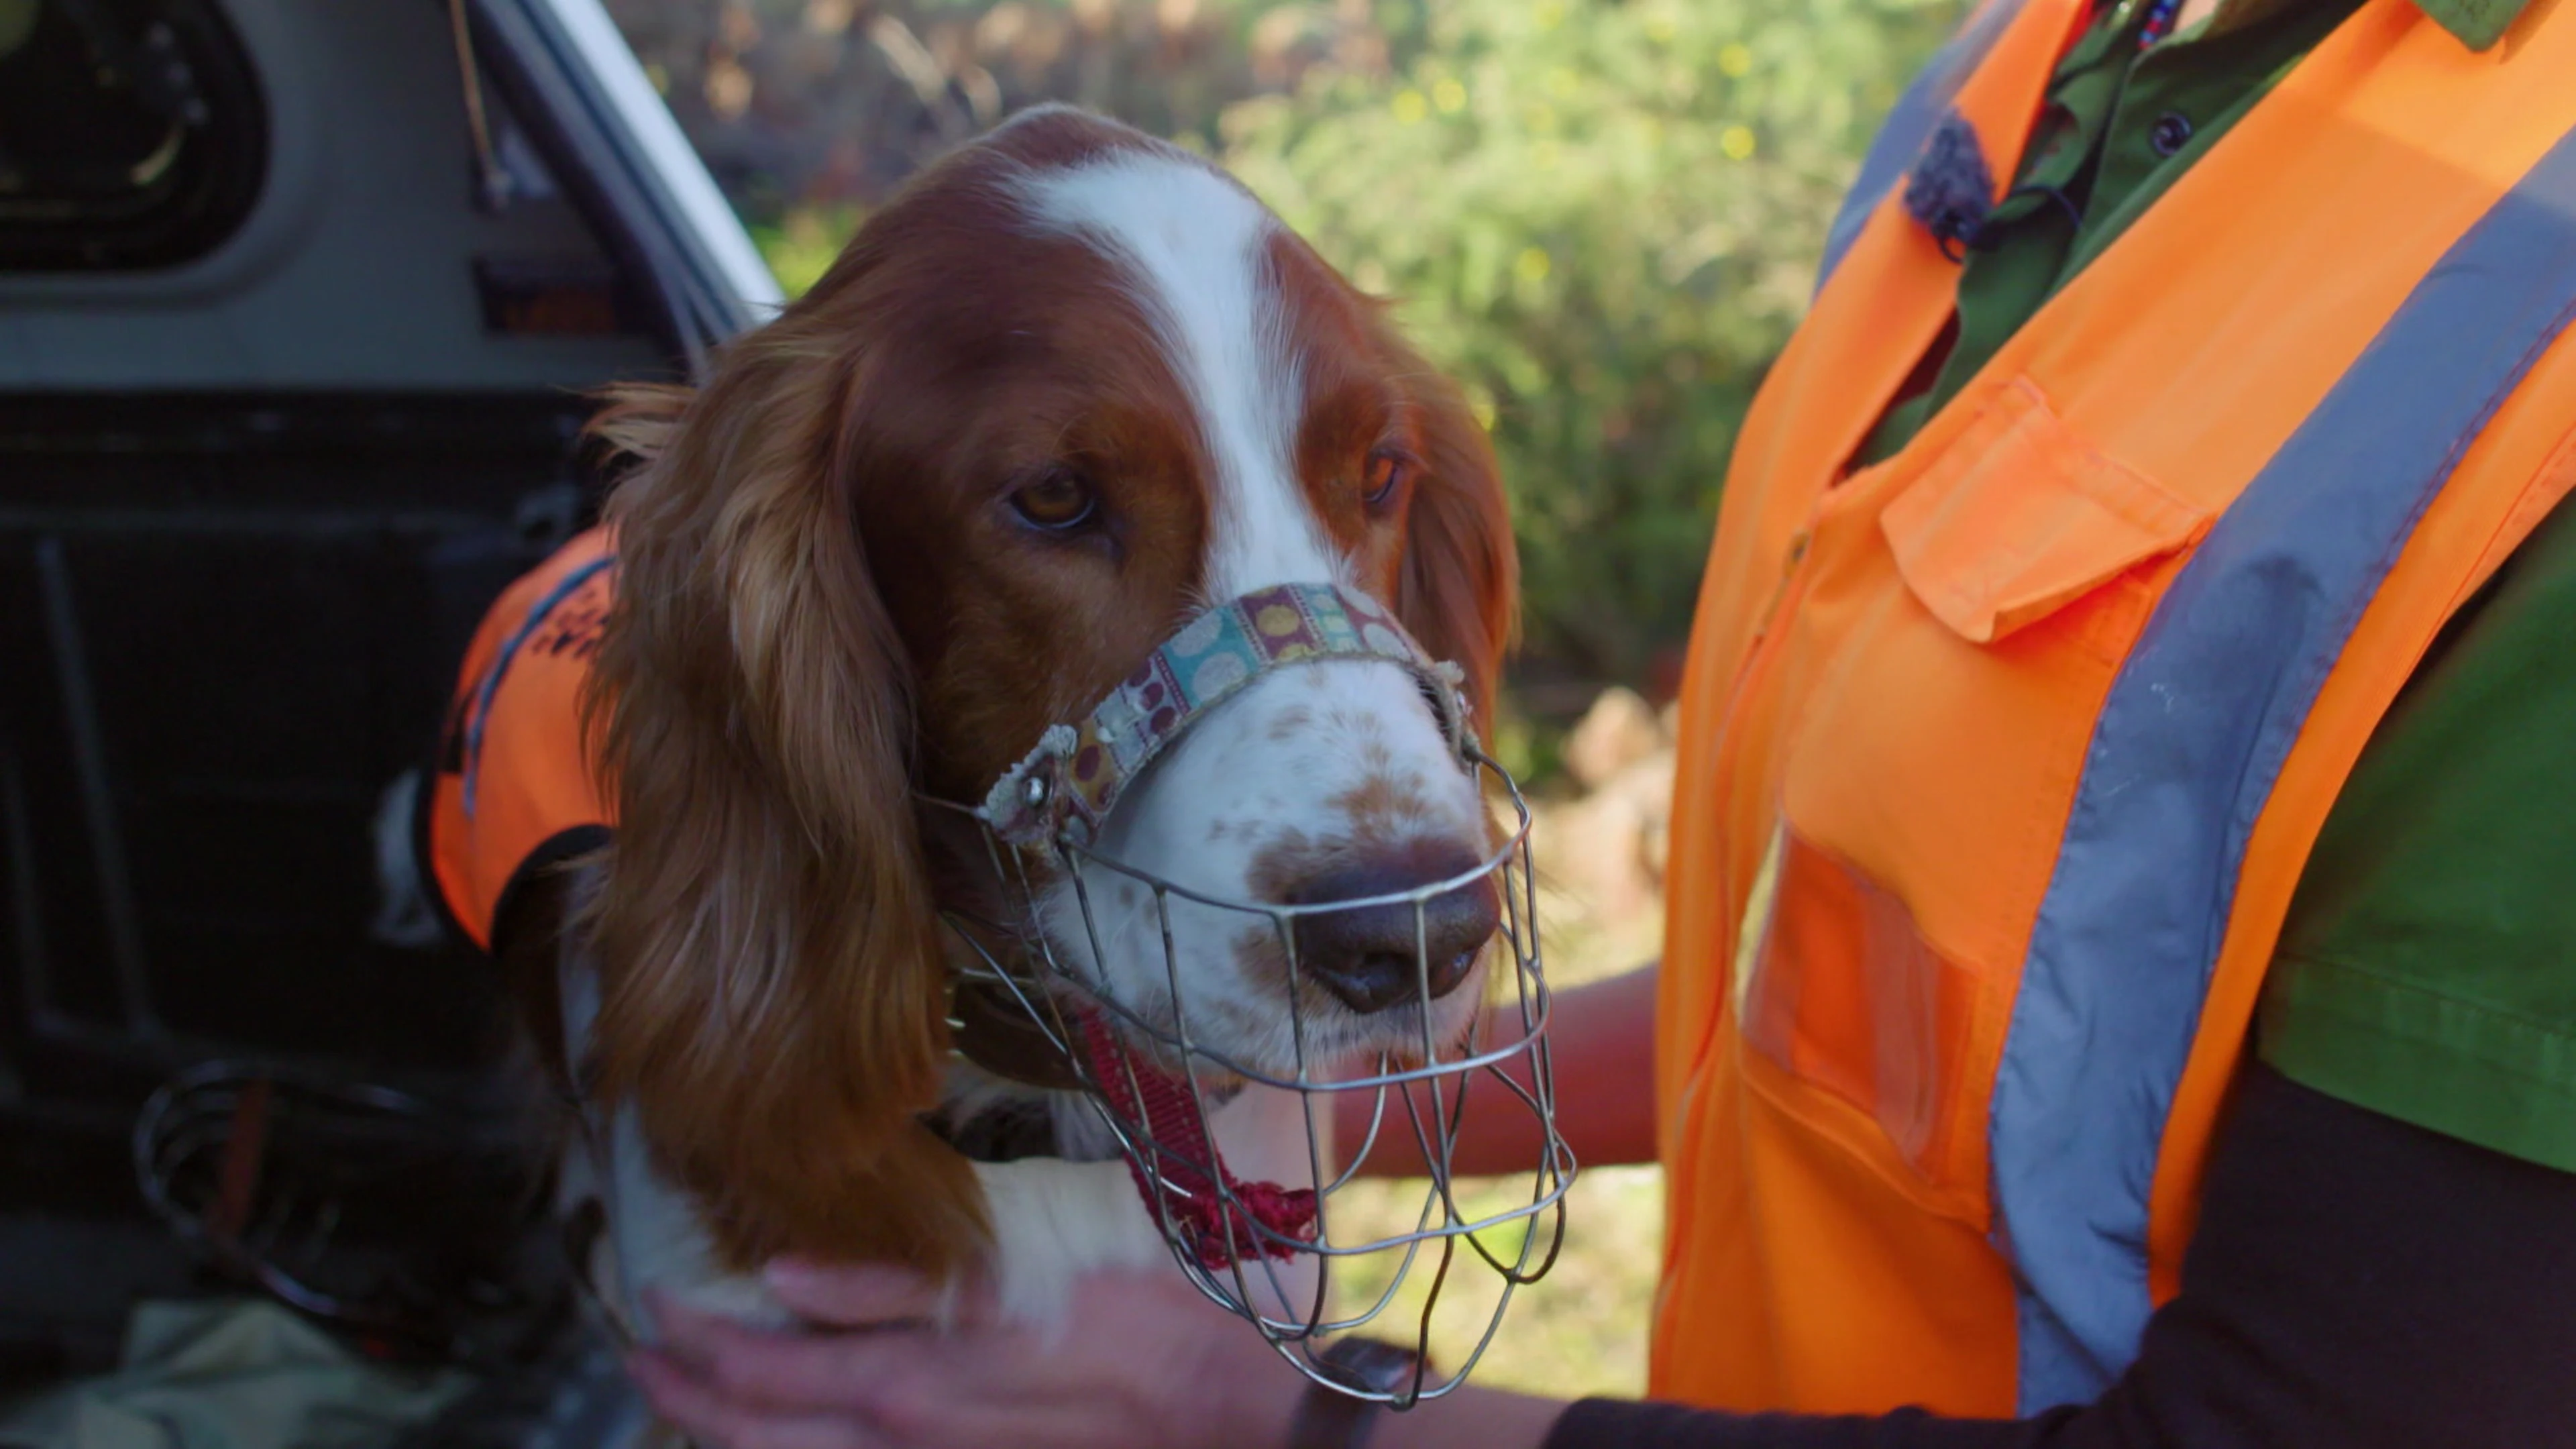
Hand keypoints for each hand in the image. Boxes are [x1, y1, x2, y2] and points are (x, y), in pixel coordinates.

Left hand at [628, 1261, 1304, 1448]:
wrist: (1221, 1407)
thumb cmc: (1130, 1319)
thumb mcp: (1011, 1276)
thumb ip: (890, 1281)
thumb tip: (780, 1277)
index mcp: (905, 1384)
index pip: (760, 1371)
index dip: (694, 1342)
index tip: (654, 1303)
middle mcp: (901, 1442)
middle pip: (756, 1435)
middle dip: (685, 1396)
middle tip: (640, 1354)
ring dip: (730, 1432)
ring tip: (689, 1396)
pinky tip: (793, 1433)